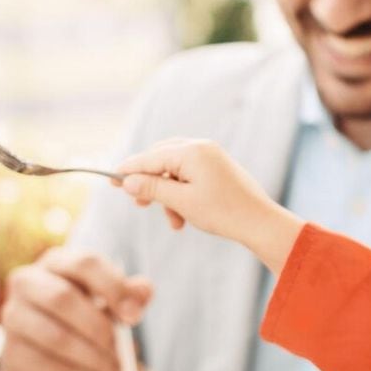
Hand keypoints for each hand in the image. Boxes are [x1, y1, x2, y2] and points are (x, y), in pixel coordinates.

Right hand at [0, 247, 153, 370]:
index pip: (84, 263)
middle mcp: (27, 281)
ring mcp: (14, 316)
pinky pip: (54, 367)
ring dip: (98, 360)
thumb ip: (127, 294)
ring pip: (58, 338)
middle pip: (62, 299)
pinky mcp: (14, 352)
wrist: (38, 352)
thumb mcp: (106, 301)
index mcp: (56, 261)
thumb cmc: (80, 316)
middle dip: (100, 327)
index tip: (135, 316)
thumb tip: (145, 290)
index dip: (113, 287)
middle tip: (129, 350)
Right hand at [116, 139, 303, 271]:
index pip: (149, 157)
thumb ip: (152, 188)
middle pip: (161, 159)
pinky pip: (189, 176)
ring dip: (167, 195)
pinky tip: (184, 217)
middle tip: (139, 204)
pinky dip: (181, 195)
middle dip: (150, 184)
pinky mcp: (217, 168)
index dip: (128, 170)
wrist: (260, 223)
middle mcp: (201, 147)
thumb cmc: (223, 212)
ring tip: (173, 221)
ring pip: (174, 171)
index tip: (110, 180)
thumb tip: (127, 181)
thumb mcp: (181, 202)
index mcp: (191, 151)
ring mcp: (210, 156)